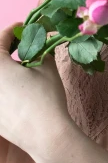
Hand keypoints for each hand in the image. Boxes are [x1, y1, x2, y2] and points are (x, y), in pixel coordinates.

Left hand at [0, 24, 74, 162]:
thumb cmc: (46, 98)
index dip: (14, 30)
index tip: (24, 28)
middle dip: (5, 49)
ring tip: (20, 68)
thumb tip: (40, 44)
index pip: (1, 39)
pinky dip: (4, 86)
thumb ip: (41, 51)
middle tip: (22, 47)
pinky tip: (17, 89)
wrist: (45, 135)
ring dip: (4, 69)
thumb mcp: (47, 68)